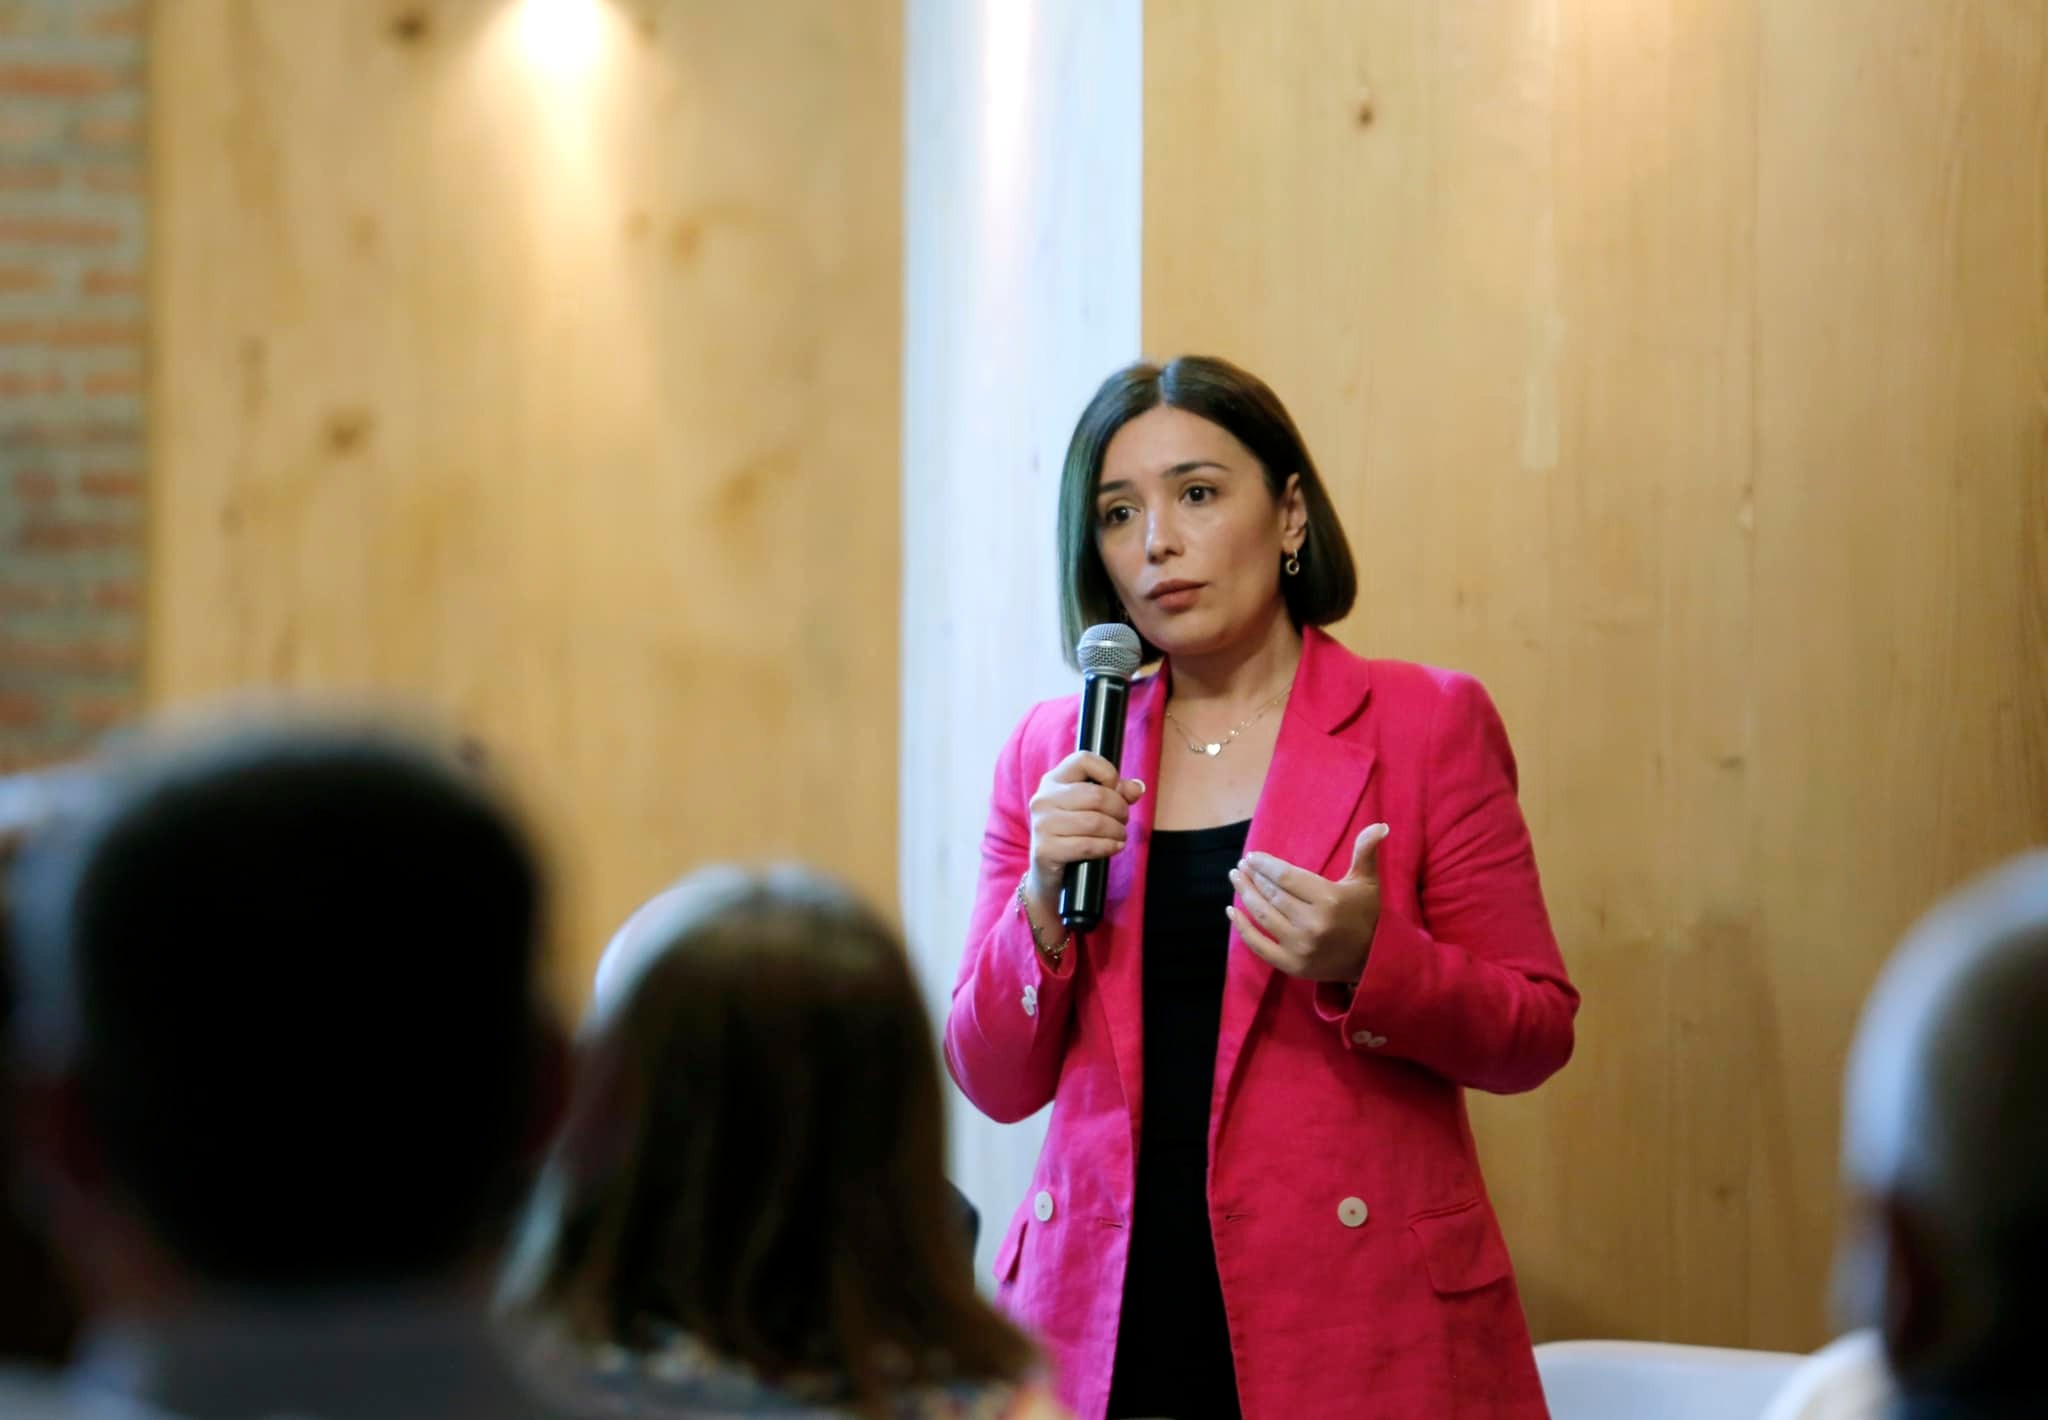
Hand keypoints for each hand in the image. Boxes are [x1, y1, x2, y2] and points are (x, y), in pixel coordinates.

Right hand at [1024, 751, 1144, 920]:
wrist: (1048, 873)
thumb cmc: (1072, 834)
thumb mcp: (1091, 809)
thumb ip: (1116, 793)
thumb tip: (1138, 788)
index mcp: (1053, 781)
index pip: (1084, 760)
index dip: (1108, 773)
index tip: (1115, 791)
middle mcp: (1043, 799)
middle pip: (1096, 795)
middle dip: (1120, 810)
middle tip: (1123, 820)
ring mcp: (1042, 825)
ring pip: (1095, 822)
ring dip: (1117, 831)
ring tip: (1120, 836)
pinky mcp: (1045, 850)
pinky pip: (1088, 845)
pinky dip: (1108, 847)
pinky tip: (1114, 847)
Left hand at [1226, 824, 1388, 981]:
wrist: (1373, 960)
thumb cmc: (1367, 914)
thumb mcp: (1367, 882)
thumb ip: (1366, 852)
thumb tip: (1380, 825)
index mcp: (1329, 899)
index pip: (1286, 877)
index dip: (1265, 865)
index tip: (1252, 857)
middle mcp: (1313, 924)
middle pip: (1272, 895)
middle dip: (1253, 877)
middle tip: (1241, 866)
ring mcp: (1301, 947)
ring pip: (1263, 916)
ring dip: (1245, 895)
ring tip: (1236, 879)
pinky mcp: (1292, 965)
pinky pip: (1258, 945)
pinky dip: (1242, 927)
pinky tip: (1231, 910)